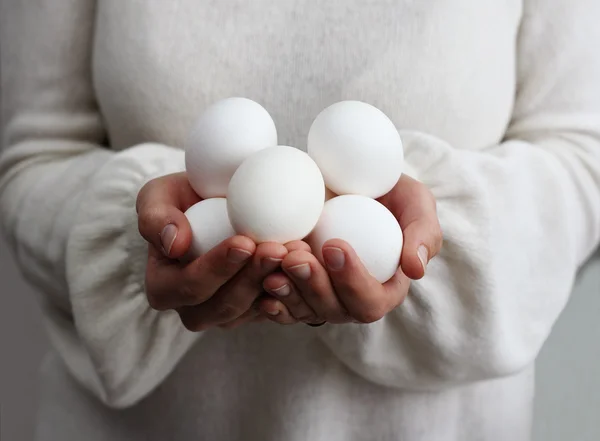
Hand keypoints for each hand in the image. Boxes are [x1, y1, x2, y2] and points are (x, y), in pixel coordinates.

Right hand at [137, 172, 286, 330]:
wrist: (216, 204)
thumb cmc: (183, 198)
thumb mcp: (157, 195)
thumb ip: (154, 217)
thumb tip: (175, 245)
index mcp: (164, 289)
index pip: (190, 287)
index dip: (217, 269)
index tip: (244, 242)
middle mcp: (194, 309)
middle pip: (225, 306)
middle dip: (252, 278)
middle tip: (277, 249)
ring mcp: (227, 313)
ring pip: (253, 309)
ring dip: (277, 283)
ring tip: (296, 252)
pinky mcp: (256, 310)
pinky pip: (276, 308)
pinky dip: (292, 286)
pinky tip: (306, 261)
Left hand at [258, 174, 441, 324]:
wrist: (350, 185)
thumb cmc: (389, 195)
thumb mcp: (415, 204)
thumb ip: (423, 233)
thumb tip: (415, 269)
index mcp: (383, 290)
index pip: (370, 302)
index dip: (352, 281)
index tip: (335, 246)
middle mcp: (349, 301)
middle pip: (331, 310)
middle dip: (312, 285)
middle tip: (296, 254)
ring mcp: (319, 297)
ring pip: (300, 309)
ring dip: (285, 288)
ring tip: (272, 259)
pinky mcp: (294, 287)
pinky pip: (278, 302)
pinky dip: (266, 294)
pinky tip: (257, 279)